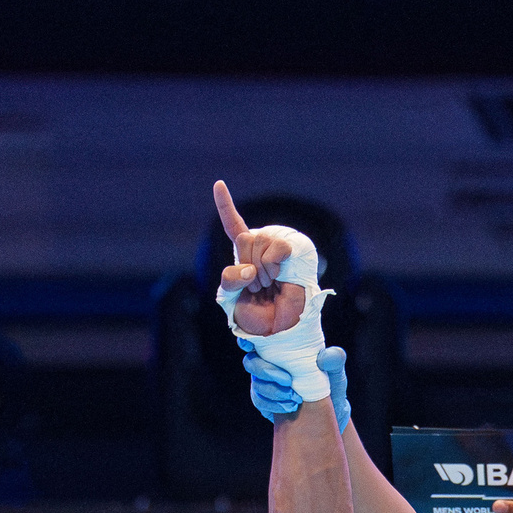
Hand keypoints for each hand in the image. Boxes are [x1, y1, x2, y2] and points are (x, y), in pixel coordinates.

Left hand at [211, 180, 313, 339]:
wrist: (280, 328)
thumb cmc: (258, 313)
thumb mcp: (231, 297)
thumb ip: (229, 279)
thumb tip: (249, 268)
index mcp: (245, 253)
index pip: (233, 225)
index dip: (225, 204)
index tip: (218, 184)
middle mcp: (262, 245)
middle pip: (243, 238)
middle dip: (246, 268)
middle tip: (258, 287)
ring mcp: (278, 245)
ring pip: (257, 242)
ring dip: (261, 272)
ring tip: (270, 285)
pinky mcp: (294, 249)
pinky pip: (276, 248)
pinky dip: (273, 264)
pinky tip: (279, 275)